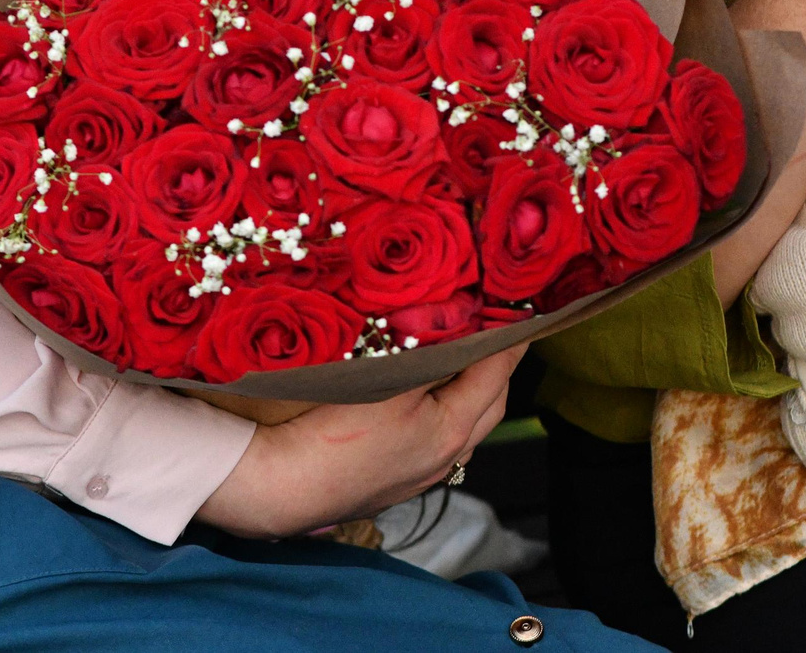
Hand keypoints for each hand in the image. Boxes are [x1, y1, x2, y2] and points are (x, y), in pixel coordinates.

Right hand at [195, 346, 522, 538]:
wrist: (283, 487)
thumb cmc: (333, 433)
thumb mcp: (386, 382)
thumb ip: (430, 356)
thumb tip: (460, 333)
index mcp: (451, 431)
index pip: (496, 375)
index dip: (510, 343)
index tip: (523, 318)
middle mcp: (445, 459)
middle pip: (489, 406)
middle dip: (498, 368)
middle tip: (499, 335)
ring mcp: (421, 476)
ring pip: (465, 429)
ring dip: (473, 396)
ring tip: (467, 363)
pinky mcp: (396, 484)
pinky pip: (439, 445)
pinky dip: (446, 417)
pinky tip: (427, 404)